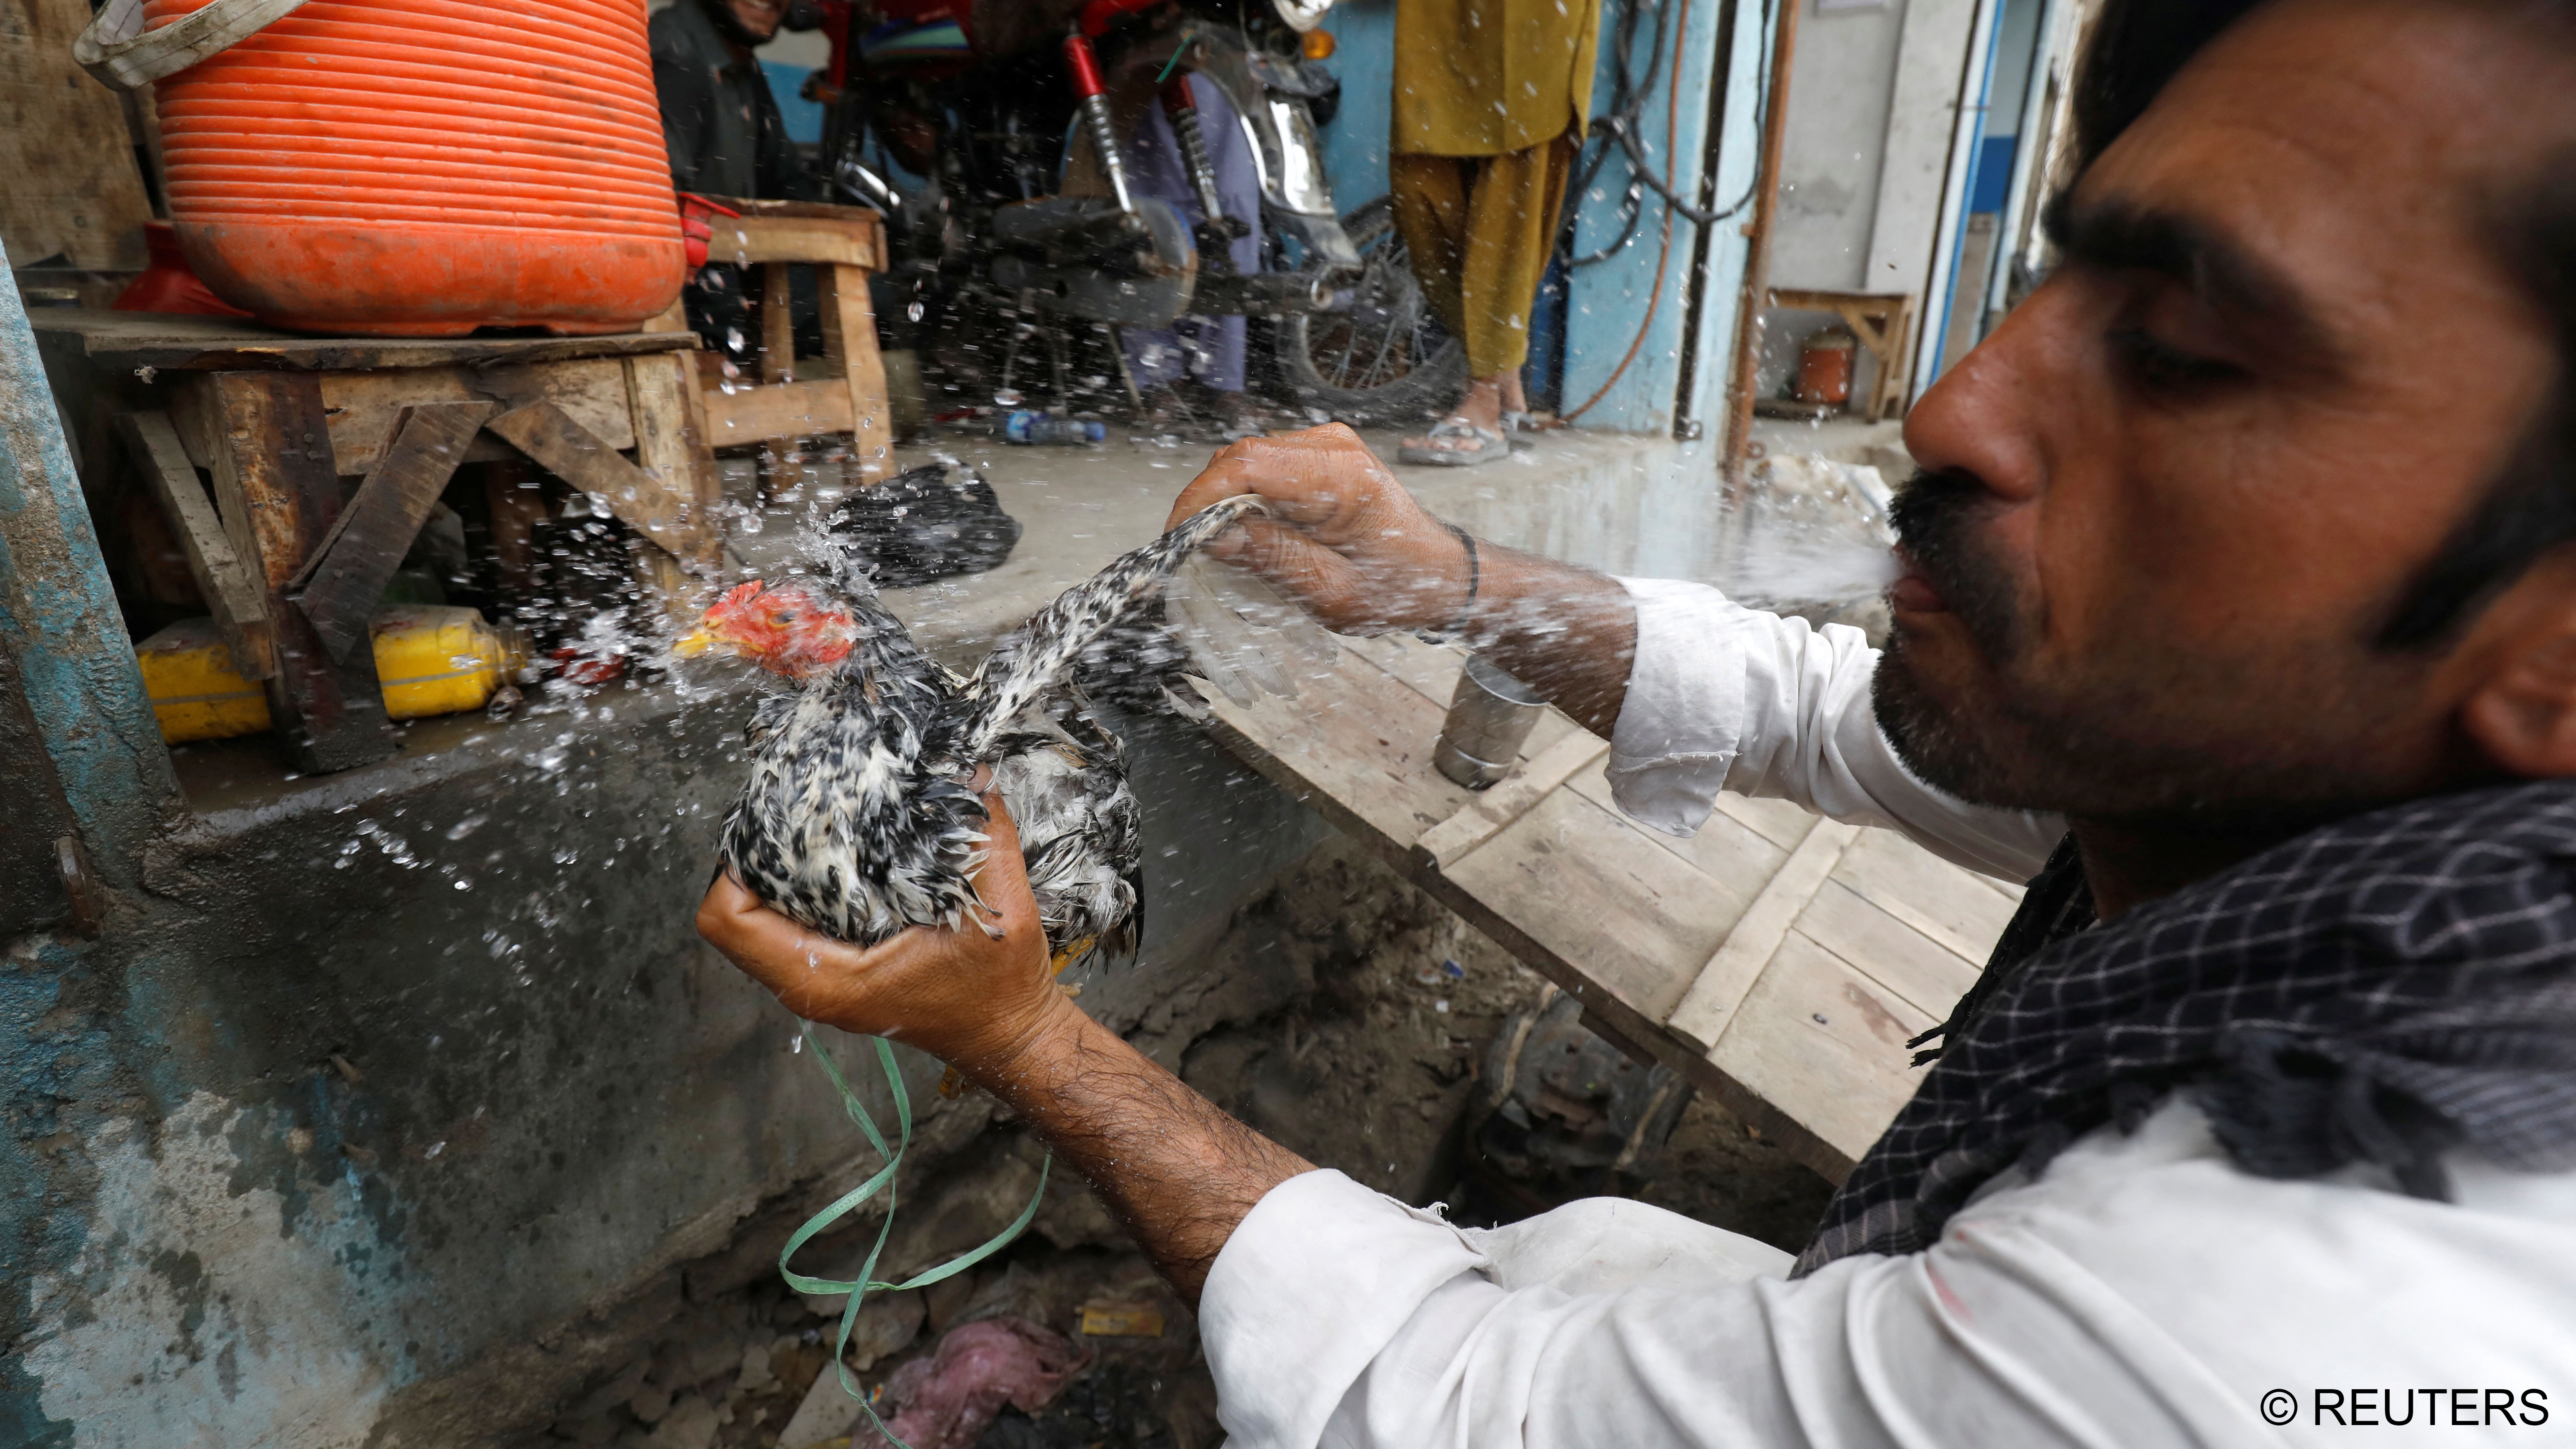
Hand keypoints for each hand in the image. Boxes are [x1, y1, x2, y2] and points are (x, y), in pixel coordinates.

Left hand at [696, 788, 1074, 1075]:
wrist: (1012, 1035)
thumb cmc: (1002, 991)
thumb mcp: (1005, 911)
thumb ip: (990, 839)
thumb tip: (973, 770)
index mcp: (830, 980)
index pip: (729, 920)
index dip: (736, 863)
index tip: (774, 822)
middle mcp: (811, 986)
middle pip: (732, 915)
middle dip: (751, 859)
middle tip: (787, 812)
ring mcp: (819, 982)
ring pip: (753, 922)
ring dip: (771, 874)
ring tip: (806, 828)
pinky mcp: (833, 973)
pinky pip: (783, 927)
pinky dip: (794, 890)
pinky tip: (832, 858)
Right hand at [1166, 422, 1468, 634]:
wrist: (1438, 574)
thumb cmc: (1397, 586)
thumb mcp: (1331, 592)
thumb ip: (1272, 558)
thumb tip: (1212, 537)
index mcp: (1342, 477)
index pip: (1248, 466)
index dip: (1201, 499)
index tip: (1179, 539)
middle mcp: (1333, 447)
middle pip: (1240, 460)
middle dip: (1208, 506)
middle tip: (1197, 555)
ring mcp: (1325, 445)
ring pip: (1245, 463)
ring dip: (1225, 504)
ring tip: (1226, 550)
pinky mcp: (1318, 455)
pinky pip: (1262, 469)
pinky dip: (1245, 500)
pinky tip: (1251, 534)